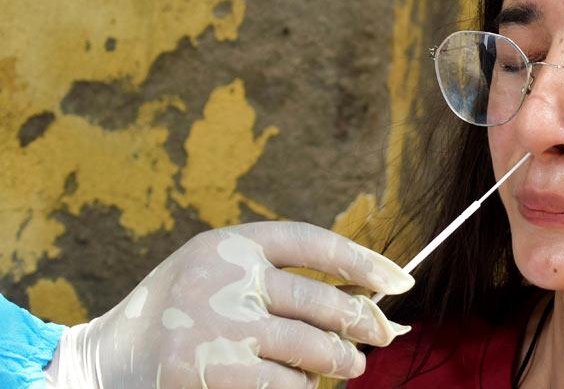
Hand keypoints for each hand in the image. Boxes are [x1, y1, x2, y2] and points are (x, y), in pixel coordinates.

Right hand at [45, 222, 414, 387]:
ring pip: (312, 349)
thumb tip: (376, 298)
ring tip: (350, 366)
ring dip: (341, 363)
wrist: (106, 360)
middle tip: (383, 335)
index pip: (315, 244)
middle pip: (324, 301)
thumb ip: (283, 278)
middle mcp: (225, 278)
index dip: (365, 261)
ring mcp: (216, 326)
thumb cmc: (182, 313)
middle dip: (365, 323)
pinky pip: (284, 386)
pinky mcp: (207, 371)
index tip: (402, 281)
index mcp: (232, 243)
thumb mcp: (221, 273)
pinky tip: (300, 386)